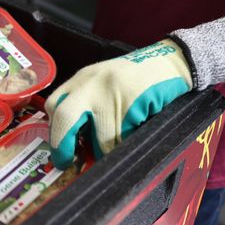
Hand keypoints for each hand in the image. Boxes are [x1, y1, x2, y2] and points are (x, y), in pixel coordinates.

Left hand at [46, 40, 192, 167]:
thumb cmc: (135, 79)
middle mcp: (91, 85)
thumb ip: (86, 105)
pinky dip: (125, 144)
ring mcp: (111, 93)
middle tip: (66, 161)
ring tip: (115, 146)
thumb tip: (74, 144)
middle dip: (62, 145)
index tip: (59, 148)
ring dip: (106, 150)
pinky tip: (132, 134)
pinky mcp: (132, 103)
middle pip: (64, 118)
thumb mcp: (103, 84)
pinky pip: (123, 138)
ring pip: (100, 138)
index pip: (54, 105)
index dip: (53, 130)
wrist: (170, 63)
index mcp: (81, 79)